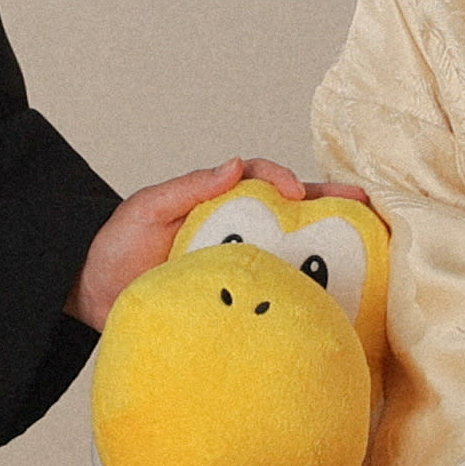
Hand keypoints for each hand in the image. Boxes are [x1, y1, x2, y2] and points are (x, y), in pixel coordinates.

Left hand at [68, 158, 361, 328]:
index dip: (282, 178)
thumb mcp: (147, 209)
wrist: (95, 298)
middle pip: (293, 212)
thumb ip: (188, 188)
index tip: (294, 193)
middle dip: (332, 205)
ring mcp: (242, 264)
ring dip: (331, 247)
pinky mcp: (241, 298)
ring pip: (294, 251)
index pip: (260, 178)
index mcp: (218, 200)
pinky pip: (279, 291)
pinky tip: (337, 301)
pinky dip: (309, 292)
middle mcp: (237, 229)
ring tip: (370, 248)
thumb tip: (233, 164)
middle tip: (367, 205)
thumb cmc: (118, 246)